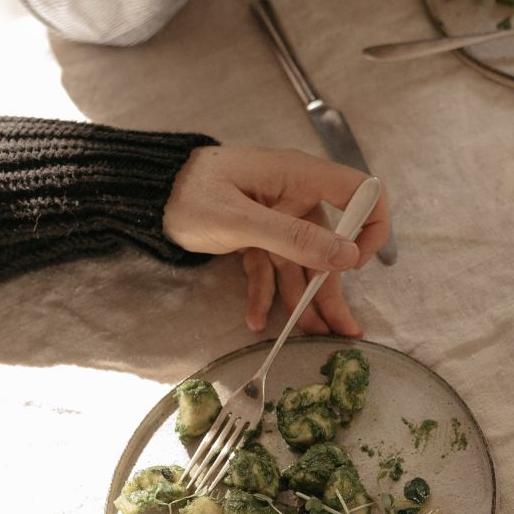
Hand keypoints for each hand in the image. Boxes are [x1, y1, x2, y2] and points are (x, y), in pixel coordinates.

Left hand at [162, 146, 390, 336]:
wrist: (143, 195)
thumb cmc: (188, 193)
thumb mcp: (239, 219)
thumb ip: (294, 238)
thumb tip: (349, 256)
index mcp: (299, 177)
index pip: (360, 192)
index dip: (370, 224)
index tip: (359, 261)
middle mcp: (294, 197)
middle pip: (330, 244)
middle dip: (335, 288)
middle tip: (345, 329)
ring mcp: (275, 218)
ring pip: (301, 263)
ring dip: (305, 300)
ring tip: (314, 336)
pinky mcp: (254, 235)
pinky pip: (270, 268)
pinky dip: (265, 294)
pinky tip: (257, 321)